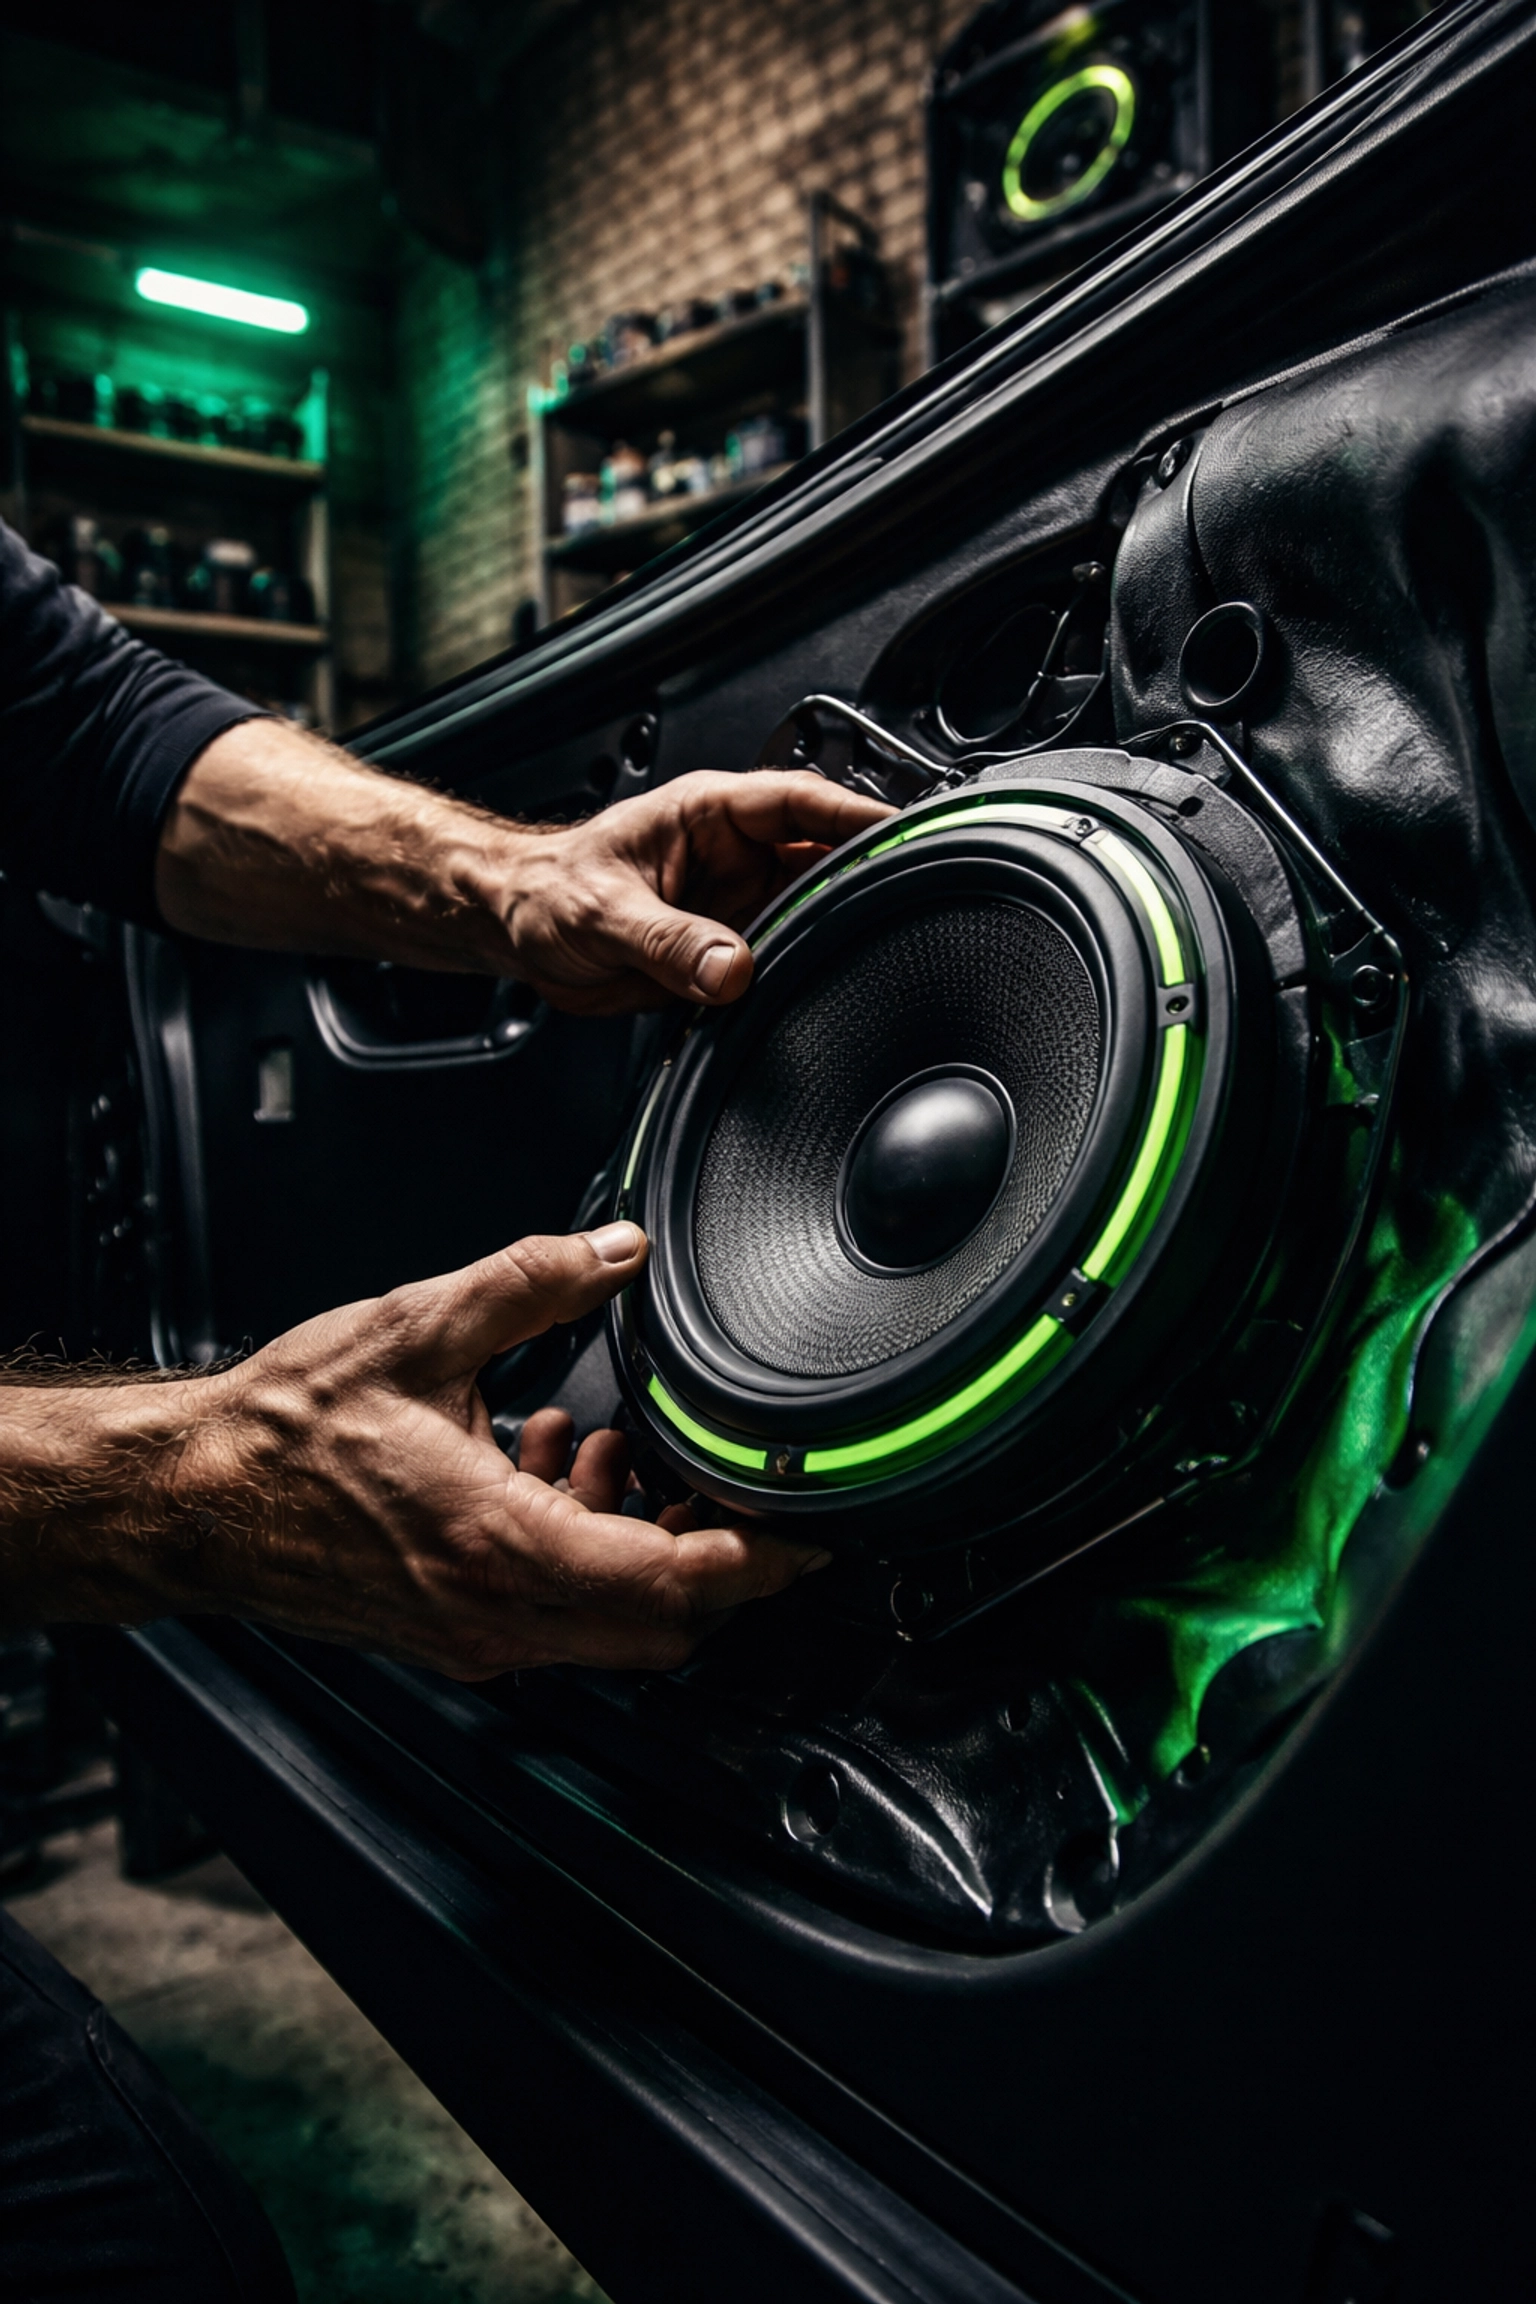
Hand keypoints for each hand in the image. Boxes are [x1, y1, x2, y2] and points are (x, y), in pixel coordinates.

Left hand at [156, 723, 890, 1006]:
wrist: (512, 927)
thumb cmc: (543, 894)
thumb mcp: (603, 915)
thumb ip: (670, 943)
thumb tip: (731, 968)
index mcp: (709, 813)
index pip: (804, 803)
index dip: (860, 818)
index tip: (908, 836)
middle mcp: (734, 852)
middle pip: (825, 856)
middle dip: (866, 879)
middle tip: (914, 907)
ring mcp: (737, 899)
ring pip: (813, 909)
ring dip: (837, 932)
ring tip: (877, 955)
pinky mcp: (730, 946)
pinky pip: (785, 955)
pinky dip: (807, 971)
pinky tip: (829, 991)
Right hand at [160, 1222, 823, 1677]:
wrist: (189, 1501)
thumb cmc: (281, 1432)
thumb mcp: (418, 1329)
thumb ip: (533, 1282)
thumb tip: (618, 1251)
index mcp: (499, 1545)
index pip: (673, 1584)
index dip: (758, 1561)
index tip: (809, 1534)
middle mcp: (495, 1613)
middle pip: (662, 1626)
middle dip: (716, 1557)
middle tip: (728, 1482)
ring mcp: (473, 1635)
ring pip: (612, 1625)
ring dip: (644, 1546)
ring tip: (612, 1451)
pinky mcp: (452, 1632)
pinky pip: (557, 1613)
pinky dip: (586, 1550)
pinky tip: (548, 1466)